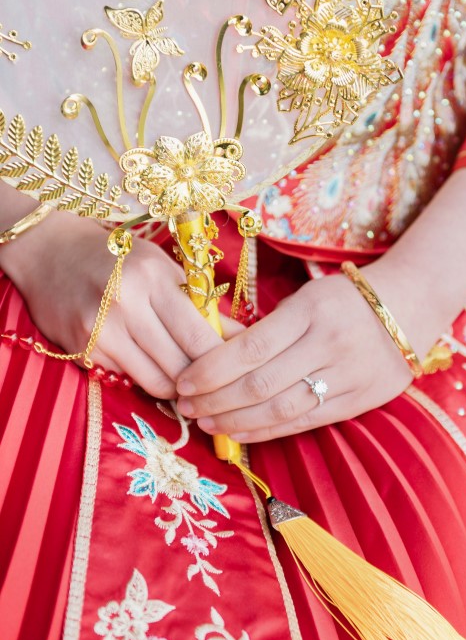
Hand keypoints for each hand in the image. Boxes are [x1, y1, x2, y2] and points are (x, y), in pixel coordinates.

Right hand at [0, 211, 222, 396]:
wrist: (51, 252)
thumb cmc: (120, 259)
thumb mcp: (164, 268)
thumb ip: (201, 303)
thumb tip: (241, 338)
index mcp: (153, 279)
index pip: (199, 336)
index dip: (221, 360)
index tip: (234, 368)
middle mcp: (125, 306)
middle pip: (180, 366)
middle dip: (201, 380)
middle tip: (213, 382)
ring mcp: (100, 331)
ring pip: (154, 381)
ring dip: (175, 387)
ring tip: (185, 379)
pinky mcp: (81, 351)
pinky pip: (126, 378)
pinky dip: (143, 377)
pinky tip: (148, 364)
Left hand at [175, 169, 465, 442]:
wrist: (412, 305)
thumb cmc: (347, 298)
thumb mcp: (307, 298)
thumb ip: (267, 327)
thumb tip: (213, 356)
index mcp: (312, 311)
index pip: (251, 348)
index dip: (212, 371)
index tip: (184, 382)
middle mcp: (330, 344)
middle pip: (261, 383)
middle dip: (216, 400)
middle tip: (185, 407)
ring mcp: (349, 375)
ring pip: (282, 409)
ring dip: (237, 421)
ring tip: (207, 424)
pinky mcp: (361, 399)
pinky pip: (307, 421)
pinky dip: (269, 431)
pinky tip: (242, 433)